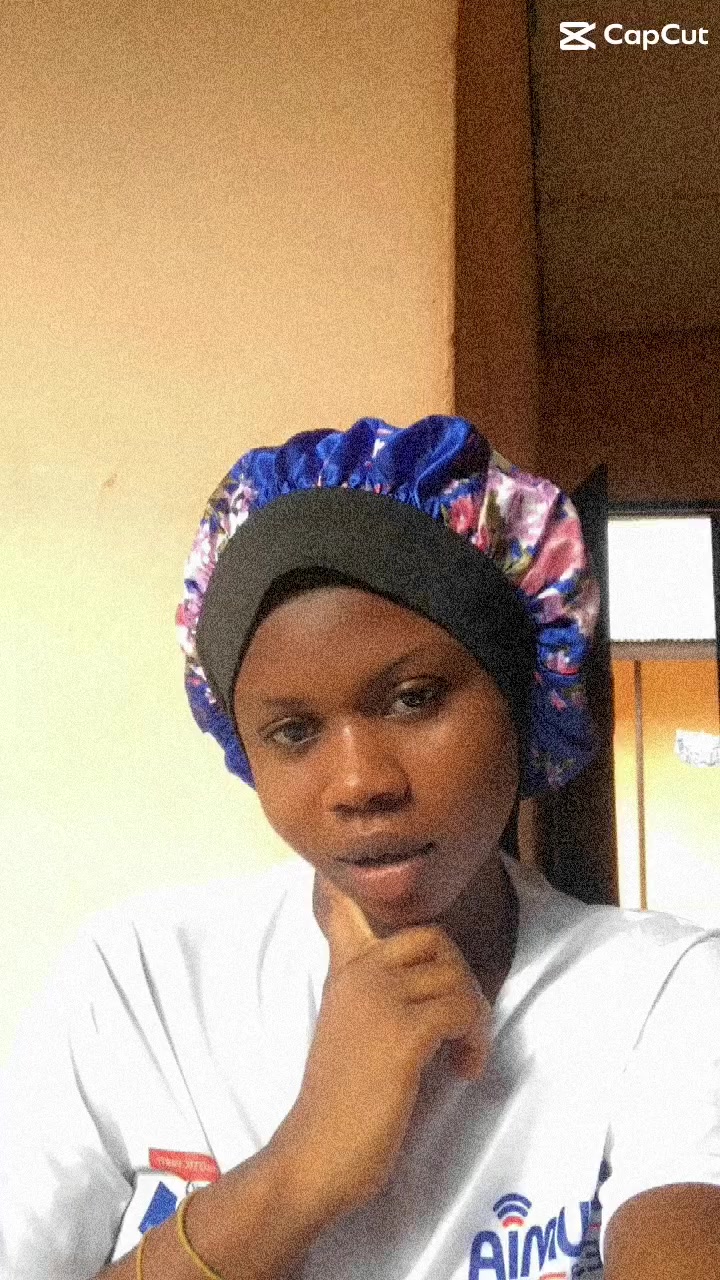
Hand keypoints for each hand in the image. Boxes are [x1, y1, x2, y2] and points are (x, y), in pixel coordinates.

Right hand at [273, 873, 491, 1220]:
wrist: (318, 1154)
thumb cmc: (340, 1104)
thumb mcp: (349, 1031)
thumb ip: (371, 996)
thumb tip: (419, 986)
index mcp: (346, 972)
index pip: (346, 905)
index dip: (359, 888)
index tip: (348, 884)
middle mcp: (361, 974)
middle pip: (434, 937)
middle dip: (462, 978)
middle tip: (459, 1025)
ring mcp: (381, 999)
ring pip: (457, 976)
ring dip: (474, 1018)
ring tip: (462, 1055)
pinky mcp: (403, 1032)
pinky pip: (462, 1009)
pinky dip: (475, 1040)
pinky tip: (462, 1068)